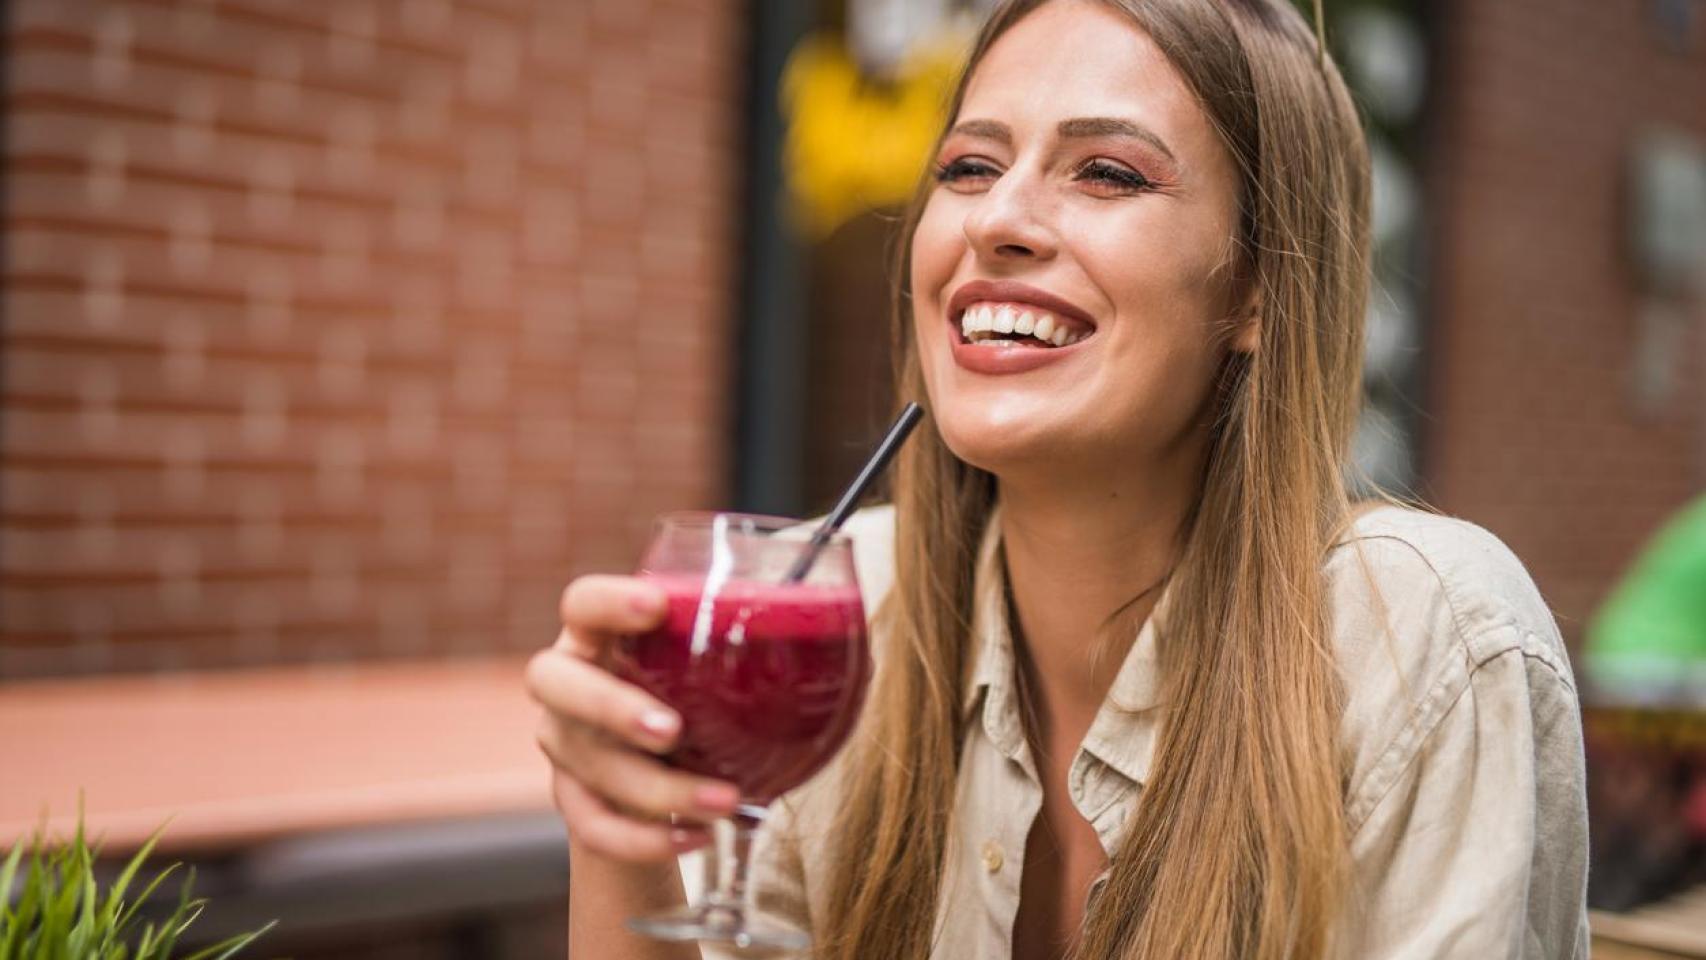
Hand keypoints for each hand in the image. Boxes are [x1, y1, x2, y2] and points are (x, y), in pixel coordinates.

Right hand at [527, 575, 739, 861]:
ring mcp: (562, 743)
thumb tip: (845, 634)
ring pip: (591, 765)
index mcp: (597, 634)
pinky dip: (646, 841)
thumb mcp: (709, 668)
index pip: (582, 602)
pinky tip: (699, 838)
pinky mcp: (571, 798)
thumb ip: (756, 648)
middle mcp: (566, 683)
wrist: (646, 773)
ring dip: (659, 790)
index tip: (658, 606)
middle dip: (610, 705)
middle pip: (554, 682)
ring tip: (725, 801)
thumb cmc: (690, 697)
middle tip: (671, 729)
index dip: (610, 601)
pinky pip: (595, 827)